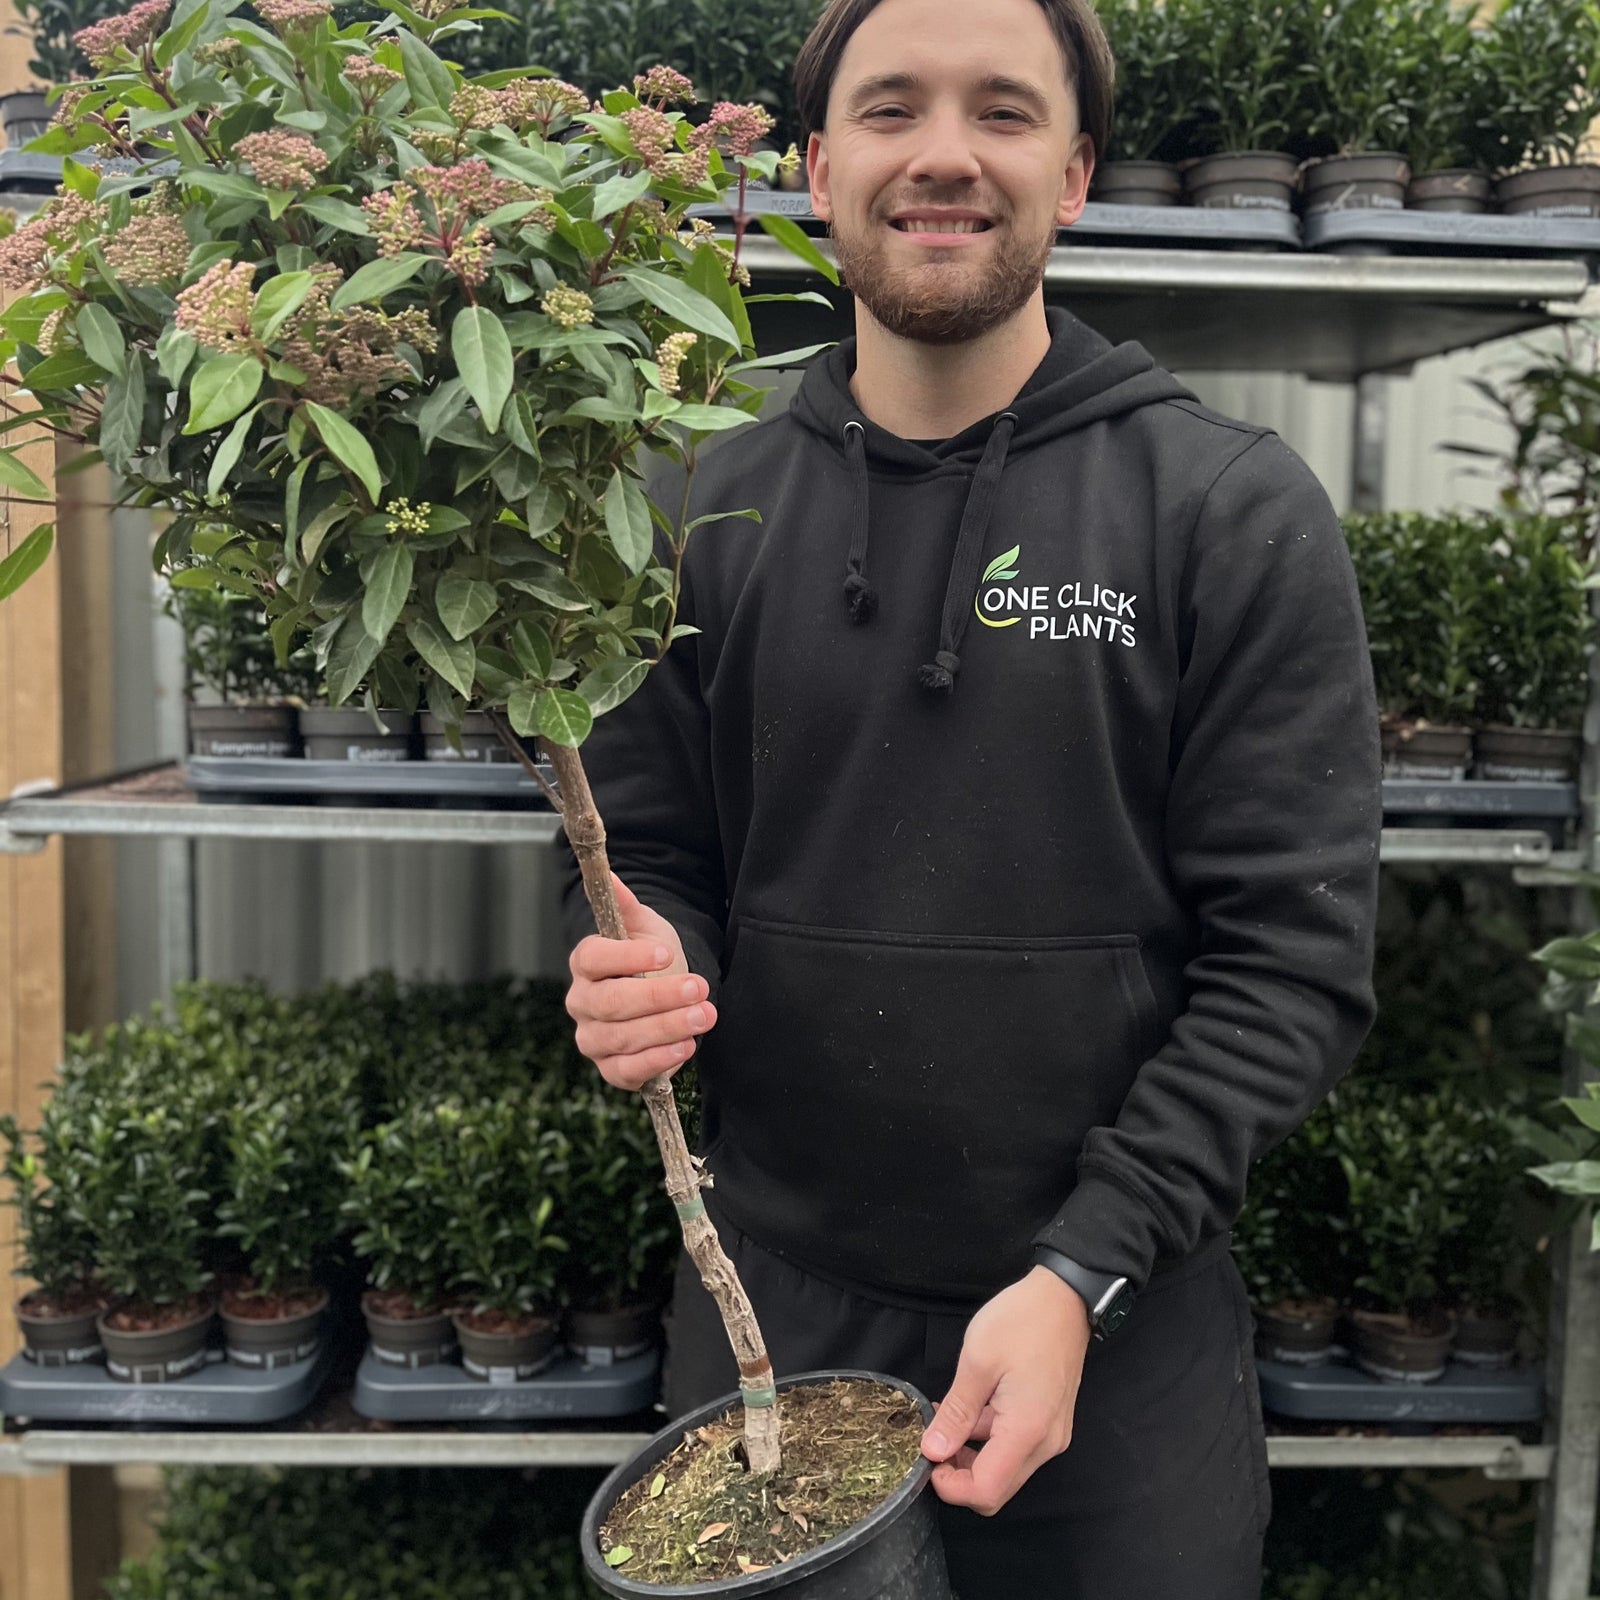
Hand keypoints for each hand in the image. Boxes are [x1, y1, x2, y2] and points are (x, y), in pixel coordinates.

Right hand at [566, 873, 716, 1089]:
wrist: (665, 992)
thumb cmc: (651, 957)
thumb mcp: (644, 927)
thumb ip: (626, 905)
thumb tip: (612, 877)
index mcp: (585, 963)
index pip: (593, 959)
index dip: (627, 958)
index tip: (665, 954)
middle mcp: (582, 1003)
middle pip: (611, 1003)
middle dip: (658, 997)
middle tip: (698, 988)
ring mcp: (593, 1039)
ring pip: (622, 1038)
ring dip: (667, 1028)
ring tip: (704, 1015)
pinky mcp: (611, 1069)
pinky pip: (627, 1071)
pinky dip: (657, 1060)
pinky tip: (686, 1045)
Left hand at [921, 1266, 1091, 1515]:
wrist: (1064, 1297)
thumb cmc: (1021, 1321)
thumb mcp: (978, 1362)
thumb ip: (957, 1412)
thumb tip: (933, 1450)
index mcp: (1027, 1431)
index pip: (987, 1492)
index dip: (951, 1487)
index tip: (926, 1460)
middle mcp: (1045, 1443)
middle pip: (997, 1488)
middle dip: (959, 1474)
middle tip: (933, 1440)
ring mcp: (1051, 1433)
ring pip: (1005, 1468)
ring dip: (972, 1453)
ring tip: (946, 1415)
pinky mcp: (1050, 1421)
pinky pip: (1015, 1445)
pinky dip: (989, 1437)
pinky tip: (970, 1407)